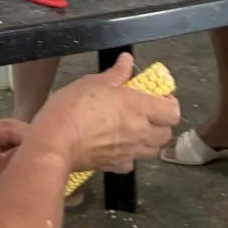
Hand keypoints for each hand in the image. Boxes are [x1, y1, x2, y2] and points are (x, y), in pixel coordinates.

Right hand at [34, 53, 179, 172]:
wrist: (55, 142)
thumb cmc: (72, 108)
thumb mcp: (92, 82)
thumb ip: (115, 73)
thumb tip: (127, 60)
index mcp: (139, 107)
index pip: (173, 111)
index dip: (168, 103)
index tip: (155, 97)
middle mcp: (140, 131)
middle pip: (167, 133)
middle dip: (160, 123)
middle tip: (145, 113)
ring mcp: (130, 152)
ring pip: (153, 150)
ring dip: (149, 140)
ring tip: (133, 130)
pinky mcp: (116, 166)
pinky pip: (132, 162)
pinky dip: (129, 156)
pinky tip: (116, 146)